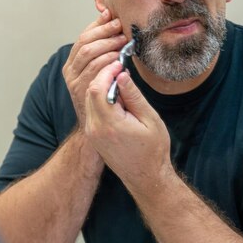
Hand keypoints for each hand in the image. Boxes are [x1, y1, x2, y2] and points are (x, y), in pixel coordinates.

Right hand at [63, 9, 126, 128]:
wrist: (97, 127)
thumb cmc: (103, 95)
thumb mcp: (100, 71)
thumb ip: (103, 51)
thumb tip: (110, 22)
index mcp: (72, 61)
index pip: (83, 36)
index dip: (98, 25)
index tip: (112, 16)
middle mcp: (69, 70)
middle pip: (85, 42)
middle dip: (104, 32)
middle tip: (120, 27)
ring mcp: (74, 81)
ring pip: (89, 54)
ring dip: (108, 44)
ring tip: (123, 41)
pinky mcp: (81, 91)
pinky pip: (95, 70)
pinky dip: (108, 61)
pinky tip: (119, 59)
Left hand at [84, 61, 172, 194]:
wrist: (145, 177)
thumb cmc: (153, 149)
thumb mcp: (150, 119)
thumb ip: (134, 96)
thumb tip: (122, 75)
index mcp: (110, 124)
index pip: (98, 88)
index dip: (107, 72)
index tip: (120, 65)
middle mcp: (95, 128)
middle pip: (90, 91)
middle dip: (103, 76)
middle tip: (120, 70)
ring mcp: (91, 132)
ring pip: (88, 98)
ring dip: (101, 86)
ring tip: (120, 82)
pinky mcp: (92, 134)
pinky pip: (91, 108)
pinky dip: (100, 97)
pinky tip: (115, 96)